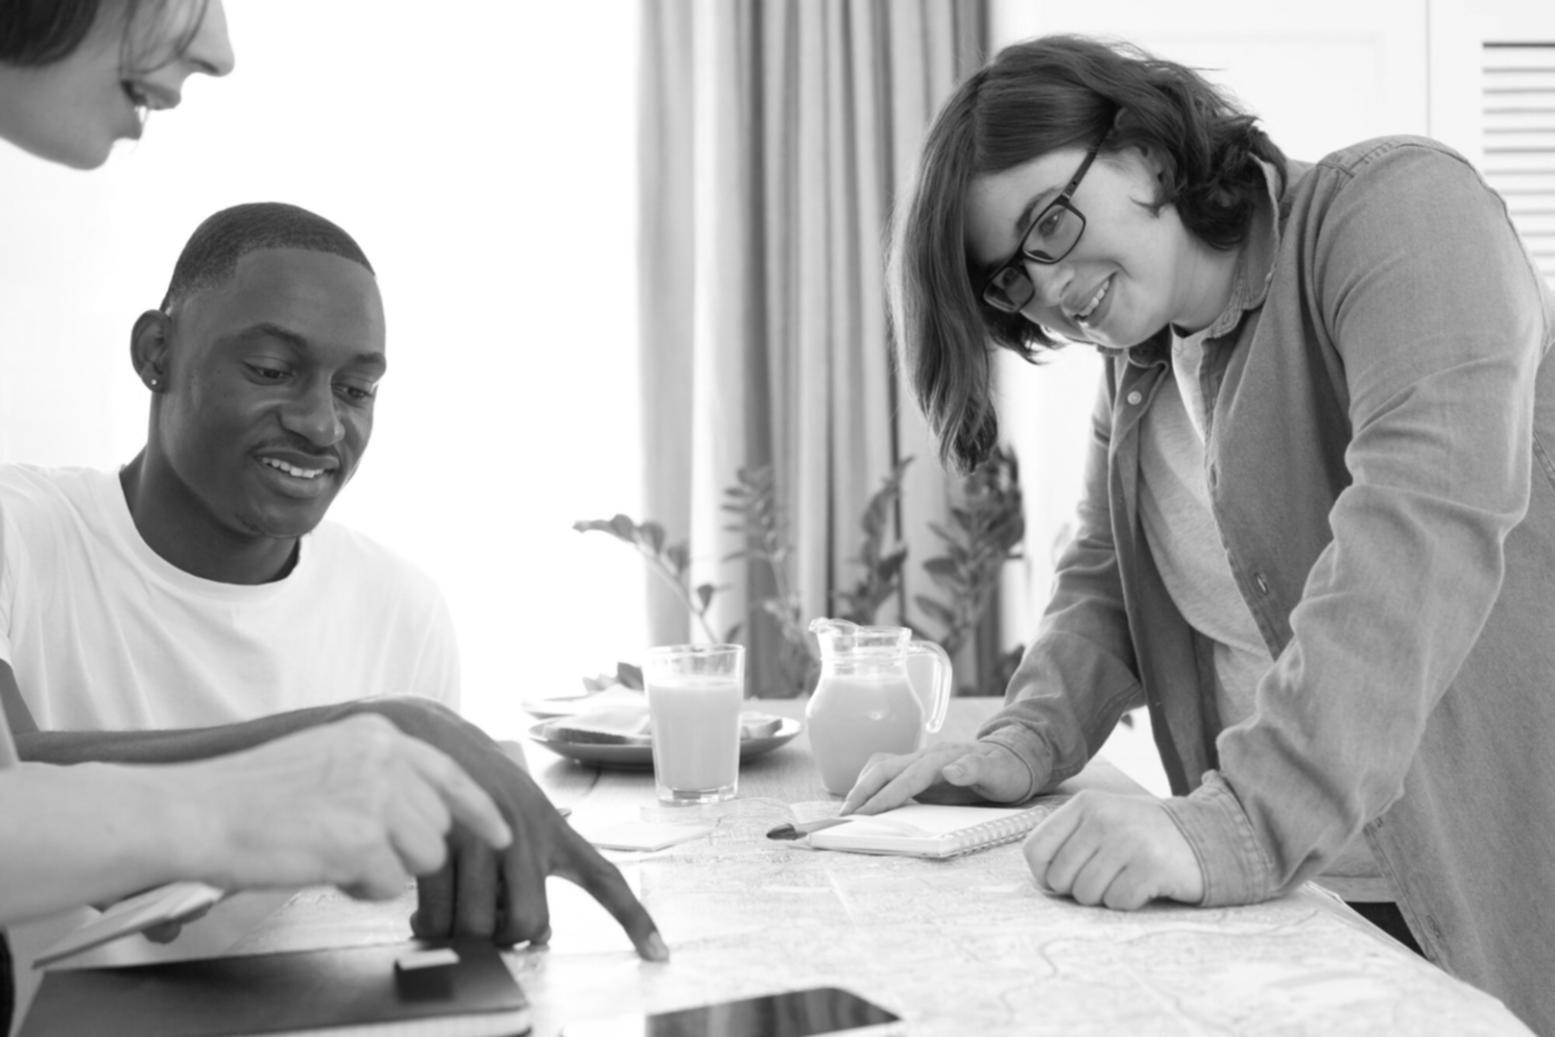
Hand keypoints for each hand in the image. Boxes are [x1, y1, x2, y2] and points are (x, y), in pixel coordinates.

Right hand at [184, 714, 511, 899]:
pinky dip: (360, 887)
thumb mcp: (327, 756)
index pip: (451, 774)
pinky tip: (322, 867)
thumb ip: (379, 773)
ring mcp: (377, 798)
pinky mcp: (361, 840)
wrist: (198, 810)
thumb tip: (425, 810)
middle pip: (438, 825)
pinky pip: (390, 883)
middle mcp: (386, 759)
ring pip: (423, 857)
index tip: (502, 835)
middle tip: (350, 846)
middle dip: (406, 848)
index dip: (481, 810)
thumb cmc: (252, 794)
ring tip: (332, 853)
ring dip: (385, 868)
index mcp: (378, 735)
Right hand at [357, 698, 667, 961]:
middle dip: (506, 940)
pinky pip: (435, 914)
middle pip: (530, 923)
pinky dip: (425, 923)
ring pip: (477, 925)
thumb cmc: (475, 781)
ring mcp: (483, 834)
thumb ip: (531, 863)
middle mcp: (525, 832)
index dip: (634, 919)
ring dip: (458, 933)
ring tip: (445, 914)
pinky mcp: (439, 838)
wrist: (424, 732)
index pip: (604, 877)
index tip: (661, 954)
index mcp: (553, 828)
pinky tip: (419, 910)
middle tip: (487, 926)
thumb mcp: (520, 809)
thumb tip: (533, 931)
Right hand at [840, 741, 1032, 814]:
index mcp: (940, 759)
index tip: (864, 813)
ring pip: (880, 768)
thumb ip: (975, 769)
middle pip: (883, 768)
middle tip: (844, 814)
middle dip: (861, 791)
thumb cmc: (1006, 770)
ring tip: (849, 809)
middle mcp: (925, 757)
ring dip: (862, 786)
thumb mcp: (998, 773)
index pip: (905, 779)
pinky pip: (887, 775)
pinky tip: (865, 802)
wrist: (1013, 759)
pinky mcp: (918, 772)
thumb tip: (950, 770)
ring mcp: (919, 763)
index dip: (884, 796)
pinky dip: (871, 786)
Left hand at [1022, 790, 1203, 909]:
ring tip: (1127, 877)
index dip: (1044, 874)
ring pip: (1086, 895)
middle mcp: (1103, 818)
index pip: (1035, 850)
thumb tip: (1040, 875)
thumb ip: (1070, 837)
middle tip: (1107, 877)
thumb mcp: (1104, 819)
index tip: (1064, 878)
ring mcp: (1128, 842)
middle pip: (1060, 879)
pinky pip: (1117, 902)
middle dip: (1079, 888)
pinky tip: (1145, 884)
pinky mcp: (1151, 867)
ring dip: (1105, 896)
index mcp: (1085, 804)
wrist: (1207, 834)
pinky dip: (1128, 902)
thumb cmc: (1144, 834)